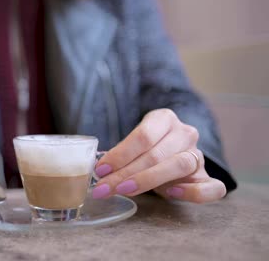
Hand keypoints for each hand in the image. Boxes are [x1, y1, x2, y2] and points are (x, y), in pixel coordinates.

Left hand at [92, 109, 226, 202]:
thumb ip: (120, 154)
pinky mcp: (208, 178)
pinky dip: (193, 193)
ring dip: (147, 181)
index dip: (121, 154)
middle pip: (155, 153)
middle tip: (104, 187)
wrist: (172, 153)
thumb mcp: (133, 144)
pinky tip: (171, 194)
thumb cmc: (146, 148)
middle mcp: (185, 134)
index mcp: (164, 119)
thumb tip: (100, 170)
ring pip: (179, 165)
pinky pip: (212, 187)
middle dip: (125, 173)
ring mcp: (199, 155)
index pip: (143, 135)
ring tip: (124, 191)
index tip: (101, 169)